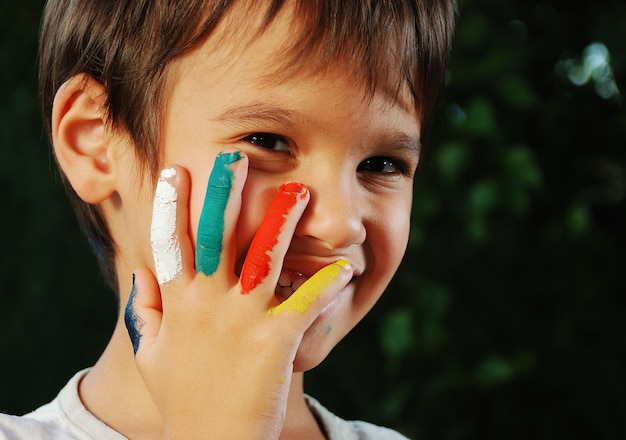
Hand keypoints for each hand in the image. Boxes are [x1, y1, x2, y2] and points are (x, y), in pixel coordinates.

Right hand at [124, 151, 352, 438]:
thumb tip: (139, 274)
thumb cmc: (182, 399)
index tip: (178, 170)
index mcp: (178, 304)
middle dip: (225, 195)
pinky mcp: (275, 343)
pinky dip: (327, 283)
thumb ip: (144, 310)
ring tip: (302, 192)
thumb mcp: (152, 353)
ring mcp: (242, 322)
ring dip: (284, 223)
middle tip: (236, 159)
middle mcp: (208, 305)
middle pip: (216, 238)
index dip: (173, 205)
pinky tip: (345, 267)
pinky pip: (306, 303)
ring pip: (264, 259)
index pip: (171, 243)